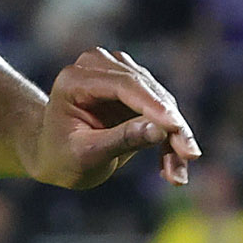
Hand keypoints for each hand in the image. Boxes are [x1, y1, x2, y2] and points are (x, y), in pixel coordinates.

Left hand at [33, 48, 200, 189]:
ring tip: (177, 176)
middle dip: (171, 126)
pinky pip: (163, 110)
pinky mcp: (135, 86)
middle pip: (147, 91)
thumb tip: (162, 129)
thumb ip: (122, 139)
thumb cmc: (61, 158)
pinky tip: (175, 169)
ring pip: (161, 101)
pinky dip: (170, 138)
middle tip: (189, 157)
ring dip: (175, 136)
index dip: (153, 107)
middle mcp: (98, 66)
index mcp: (75, 79)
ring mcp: (118, 72)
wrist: (53, 157)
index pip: (124, 85)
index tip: (176, 128)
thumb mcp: (87, 155)